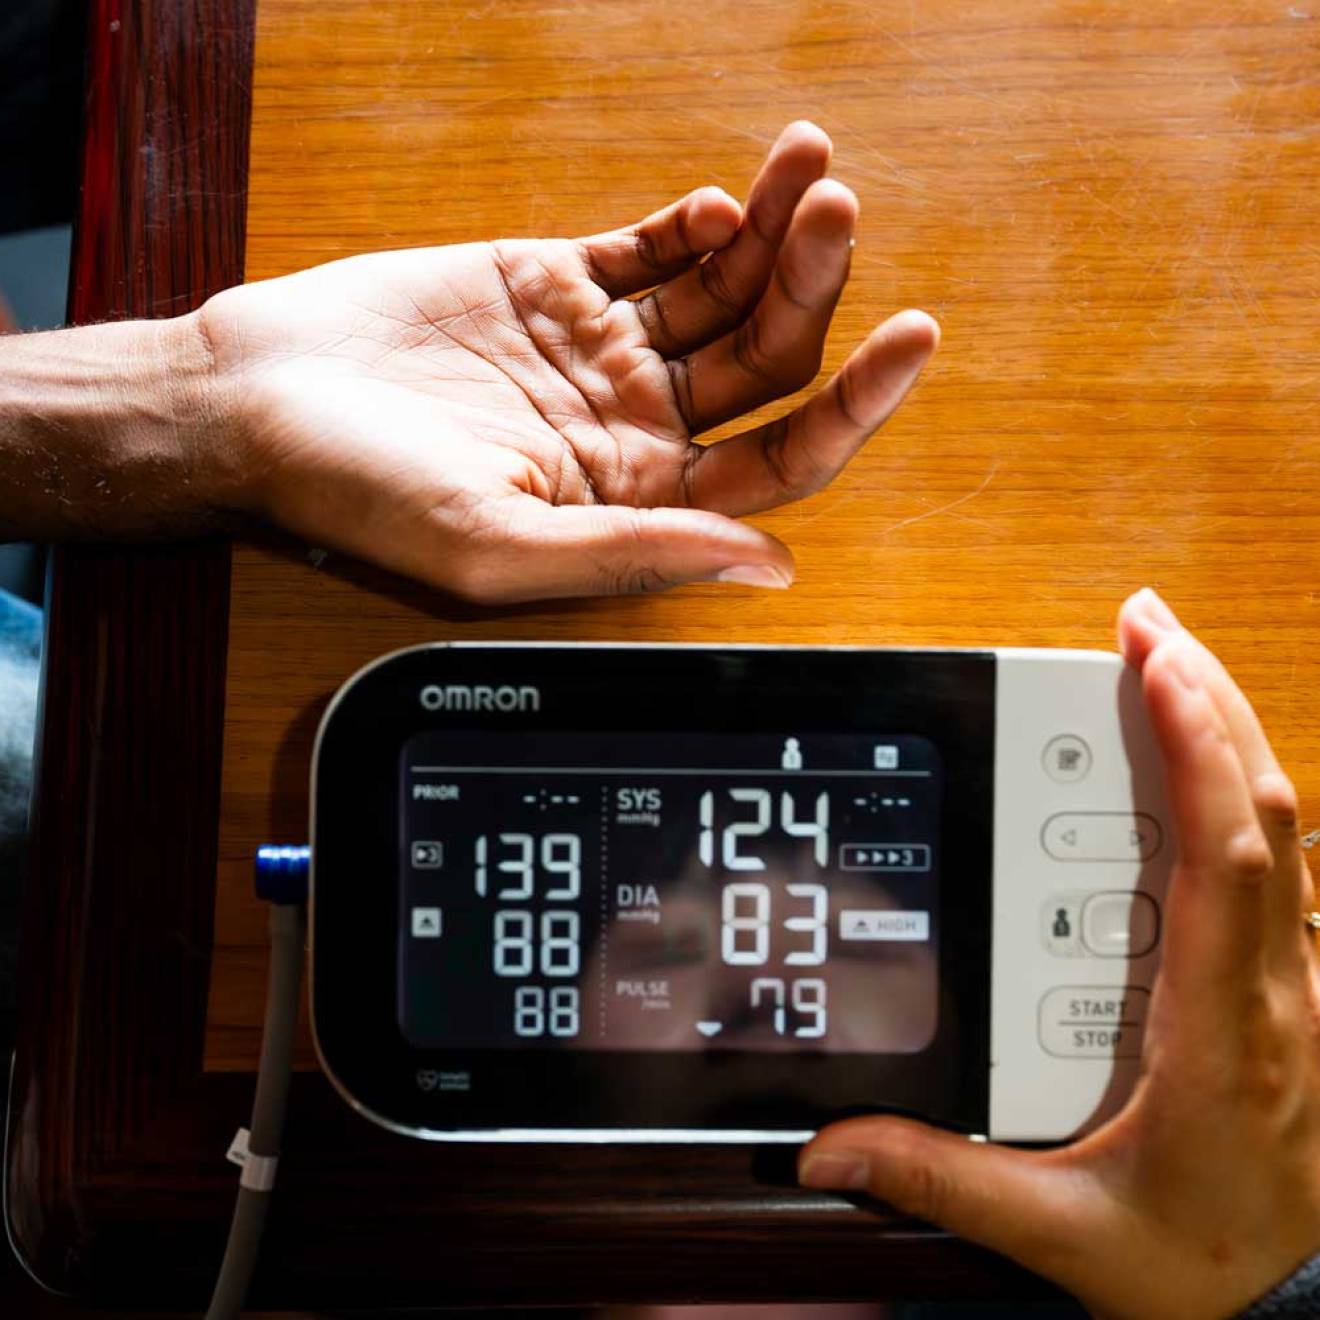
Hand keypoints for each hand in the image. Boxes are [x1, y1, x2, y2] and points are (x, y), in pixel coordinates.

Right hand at [197, 122, 937, 601]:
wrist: (257, 401)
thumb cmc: (358, 493)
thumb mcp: (498, 545)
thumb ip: (638, 550)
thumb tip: (770, 564)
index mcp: (636, 500)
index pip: (778, 460)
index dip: (852, 408)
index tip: (908, 339)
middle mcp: (634, 429)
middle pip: (765, 363)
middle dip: (816, 287)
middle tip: (837, 212)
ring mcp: (602, 353)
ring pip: (724, 294)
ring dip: (776, 236)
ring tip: (810, 171)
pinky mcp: (558, 285)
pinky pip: (655, 250)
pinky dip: (700, 222)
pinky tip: (725, 202)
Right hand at [799, 588, 1319, 1318]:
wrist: (1292, 1311)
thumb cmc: (1194, 1264)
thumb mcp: (1062, 1234)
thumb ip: (943, 1178)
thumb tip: (838, 1147)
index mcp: (1223, 1034)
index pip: (1225, 857)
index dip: (1197, 746)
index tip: (1156, 664)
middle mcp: (1276, 993)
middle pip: (1264, 812)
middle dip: (1210, 699)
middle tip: (1148, 625)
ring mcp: (1295, 986)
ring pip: (1281, 831)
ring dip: (1226, 734)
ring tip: (1166, 666)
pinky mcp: (1286, 988)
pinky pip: (1274, 866)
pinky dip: (1233, 790)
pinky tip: (1191, 767)